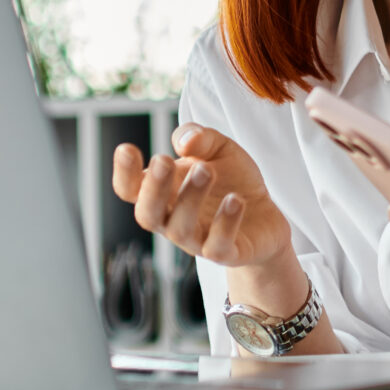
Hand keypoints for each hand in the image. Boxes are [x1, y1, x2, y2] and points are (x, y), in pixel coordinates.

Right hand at [112, 126, 290, 272]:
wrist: (266, 215)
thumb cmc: (231, 180)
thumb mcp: (218, 148)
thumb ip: (199, 137)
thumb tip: (185, 143)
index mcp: (163, 192)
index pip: (130, 189)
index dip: (123, 173)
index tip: (127, 148)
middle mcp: (173, 220)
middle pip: (147, 214)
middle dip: (153, 188)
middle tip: (163, 160)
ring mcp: (197, 240)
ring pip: (180, 229)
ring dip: (190, 198)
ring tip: (206, 170)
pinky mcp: (226, 253)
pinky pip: (217, 246)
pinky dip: (225, 223)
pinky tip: (235, 200)